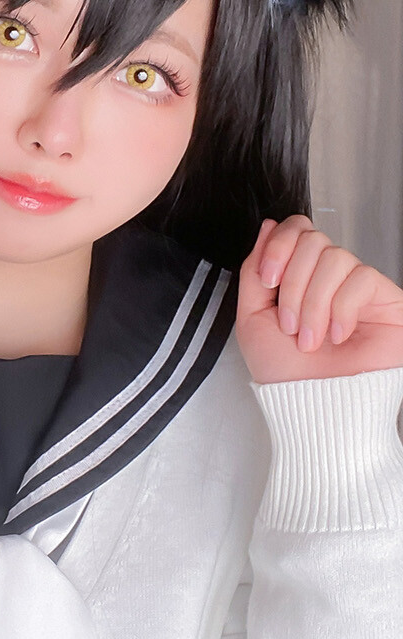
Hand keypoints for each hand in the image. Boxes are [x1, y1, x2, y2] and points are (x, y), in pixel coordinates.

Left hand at [236, 215, 402, 382]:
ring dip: (313, 302)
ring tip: (310, 338)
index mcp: (300, 278)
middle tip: (288, 323)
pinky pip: (361, 278)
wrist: (312, 410)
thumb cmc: (287, 376)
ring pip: (335, 257)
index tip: (267, 280)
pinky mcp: (386, 300)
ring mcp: (358, 289)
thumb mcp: (253, 318)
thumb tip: (267, 228)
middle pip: (313, 239)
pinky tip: (338, 335)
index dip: (278, 246)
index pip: (297, 230)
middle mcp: (330, 280)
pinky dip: (341, 309)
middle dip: (292, 282)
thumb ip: (254, 271)